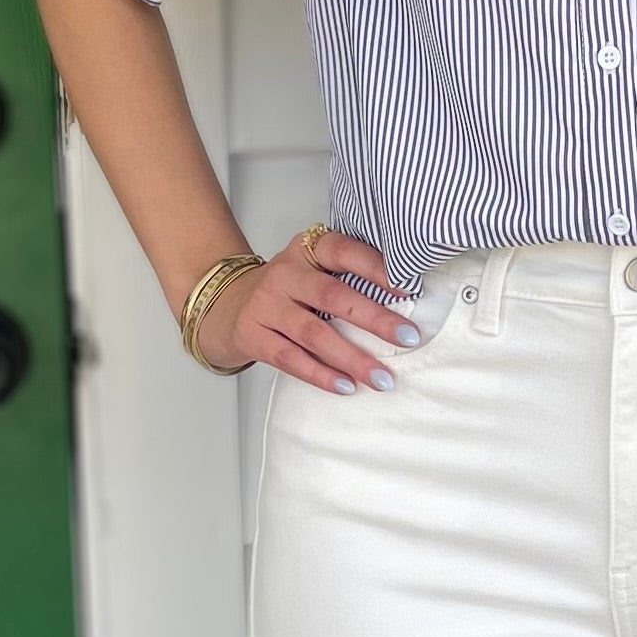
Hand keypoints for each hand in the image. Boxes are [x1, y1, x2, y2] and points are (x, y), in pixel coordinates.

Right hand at [195, 225, 420, 391]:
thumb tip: (407, 299)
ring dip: (353, 357)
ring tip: (383, 377)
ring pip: (314, 333)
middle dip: (375, 319)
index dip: (377, 268)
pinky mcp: (253, 336)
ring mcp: (266, 305)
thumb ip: (347, 275)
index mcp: (306, 250)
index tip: (410, 290)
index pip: (343, 251)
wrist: (226, 304)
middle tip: (408, 338)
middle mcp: (285, 274)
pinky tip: (346, 386)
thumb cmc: (287, 290)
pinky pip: (290, 359)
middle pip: (333, 296)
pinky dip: (320, 374)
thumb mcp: (311, 268)